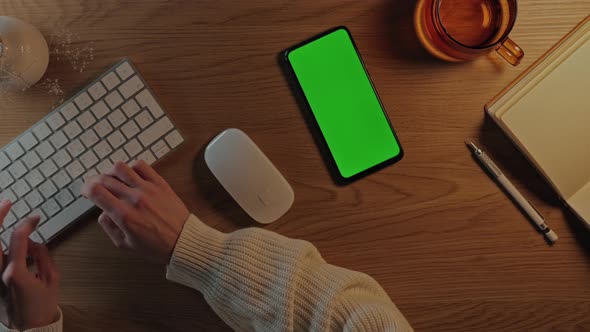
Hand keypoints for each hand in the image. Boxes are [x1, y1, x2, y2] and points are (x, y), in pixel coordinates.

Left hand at [0, 200, 59, 329]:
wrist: (30, 328)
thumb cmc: (42, 306)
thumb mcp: (52, 279)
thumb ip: (42, 256)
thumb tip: (34, 242)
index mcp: (15, 273)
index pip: (18, 238)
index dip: (27, 223)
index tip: (35, 218)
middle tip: (6, 203)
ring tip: (0, 217)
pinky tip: (5, 244)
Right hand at [82, 161, 189, 263]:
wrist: (182, 241)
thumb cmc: (156, 246)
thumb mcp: (124, 244)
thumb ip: (109, 227)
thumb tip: (102, 212)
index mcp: (124, 215)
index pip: (96, 192)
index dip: (85, 188)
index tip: (85, 190)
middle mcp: (134, 199)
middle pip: (105, 179)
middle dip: (94, 181)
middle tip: (94, 185)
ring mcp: (148, 189)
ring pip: (121, 168)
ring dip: (110, 171)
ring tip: (111, 178)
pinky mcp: (160, 183)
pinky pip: (141, 166)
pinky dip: (131, 167)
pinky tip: (130, 175)